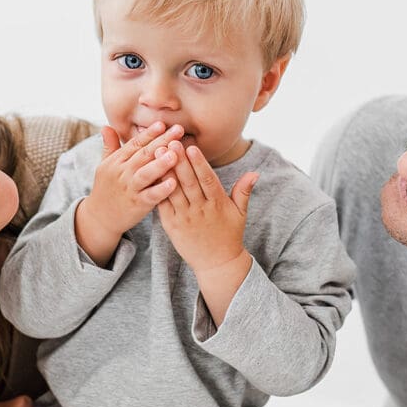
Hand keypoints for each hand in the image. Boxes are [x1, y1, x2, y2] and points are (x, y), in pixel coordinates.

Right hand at [75, 122, 182, 262]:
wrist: (99, 218)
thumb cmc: (107, 189)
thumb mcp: (105, 166)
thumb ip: (110, 146)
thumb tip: (107, 126)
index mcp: (117, 161)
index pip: (135, 143)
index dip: (149, 133)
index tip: (163, 123)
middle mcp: (122, 172)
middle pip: (144, 154)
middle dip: (162, 141)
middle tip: (178, 130)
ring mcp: (129, 188)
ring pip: (146, 174)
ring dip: (160, 163)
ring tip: (175, 154)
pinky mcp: (136, 205)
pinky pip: (150, 196)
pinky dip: (161, 190)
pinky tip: (174, 183)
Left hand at [157, 141, 256, 272]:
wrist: (217, 264)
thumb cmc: (229, 235)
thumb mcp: (240, 213)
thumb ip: (243, 191)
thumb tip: (255, 173)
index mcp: (217, 203)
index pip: (207, 179)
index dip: (199, 163)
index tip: (191, 147)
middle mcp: (200, 209)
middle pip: (189, 182)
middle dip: (180, 161)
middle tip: (171, 143)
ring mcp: (185, 218)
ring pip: (174, 191)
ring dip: (166, 172)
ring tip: (158, 154)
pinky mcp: (172, 226)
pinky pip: (163, 206)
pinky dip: (157, 191)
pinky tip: (151, 176)